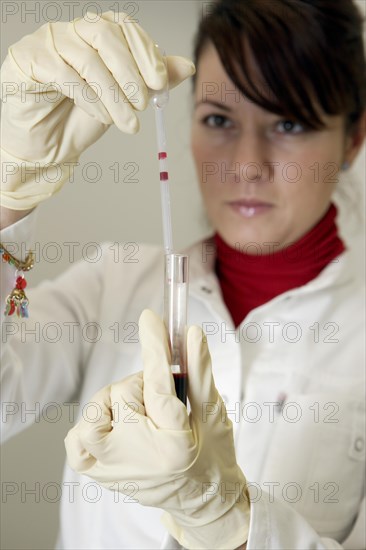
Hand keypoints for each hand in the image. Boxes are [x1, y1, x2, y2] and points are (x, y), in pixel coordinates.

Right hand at [0, 12, 194, 209]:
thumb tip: (188, 66)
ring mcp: (47, 42)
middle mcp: (71, 31)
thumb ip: (151, 80)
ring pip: (88, 59)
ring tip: (127, 123)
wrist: (47, 146)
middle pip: (106, 35)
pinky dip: (89, 99)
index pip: (124, 27)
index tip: (160, 82)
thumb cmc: (80, 118)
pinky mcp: (28, 60)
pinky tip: (102, 118)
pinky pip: (64, 74)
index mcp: (96, 33)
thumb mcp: (123, 99)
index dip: (145, 52)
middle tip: (144, 104)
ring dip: (114, 95)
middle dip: (131, 73)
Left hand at [64, 309, 249, 549]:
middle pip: (121, 395)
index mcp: (174, 444)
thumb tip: (190, 334)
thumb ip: (200, 372)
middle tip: (159, 395)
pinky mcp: (102, 477)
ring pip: (92, 417)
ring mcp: (116, 471)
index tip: (150, 319)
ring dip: (112, 402)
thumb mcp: (214, 413)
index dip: (154, 346)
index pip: (157, 385)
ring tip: (136, 409)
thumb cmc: (214, 455)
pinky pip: (76, 442)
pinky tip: (112, 424)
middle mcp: (139, 460)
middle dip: (140, 384)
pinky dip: (90, 425)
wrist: (204, 502)